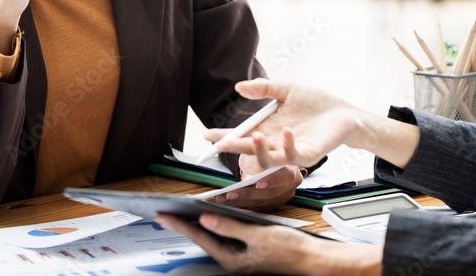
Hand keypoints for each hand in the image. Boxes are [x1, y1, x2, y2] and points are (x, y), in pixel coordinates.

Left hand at [156, 213, 381, 274]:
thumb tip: (205, 218)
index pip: (199, 236)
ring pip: (213, 239)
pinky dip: (215, 228)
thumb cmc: (291, 249)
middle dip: (183, 225)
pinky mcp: (248, 253)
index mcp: (232, 258)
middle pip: (202, 239)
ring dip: (197, 226)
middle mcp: (233, 260)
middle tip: (163, 214)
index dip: (179, 224)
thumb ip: (230, 226)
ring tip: (180, 215)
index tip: (162, 215)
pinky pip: (225, 239)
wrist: (313, 261)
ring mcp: (240, 258)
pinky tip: (209, 220)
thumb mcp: (259, 235)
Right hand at [205, 79, 358, 168]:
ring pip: (269, 158)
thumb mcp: (286, 90)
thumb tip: (239, 87)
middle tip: (221, 143)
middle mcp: (276, 142)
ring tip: (254, 134)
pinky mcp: (308, 154)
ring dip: (259, 149)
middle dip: (235, 145)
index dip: (225, 135)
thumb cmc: (315, 102)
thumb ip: (263, 88)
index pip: (242, 133)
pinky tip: (287, 130)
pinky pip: (294, 155)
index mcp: (269, 128)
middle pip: (250, 147)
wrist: (342, 112)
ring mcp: (291, 150)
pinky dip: (288, 143)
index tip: (208, 135)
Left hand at [211, 156, 301, 209]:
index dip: (270, 180)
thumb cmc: (264, 147)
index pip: (285, 174)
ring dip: (241, 199)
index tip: (254, 182)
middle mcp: (292, 180)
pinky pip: (258, 206)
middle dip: (248, 193)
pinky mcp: (276, 202)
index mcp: (292, 164)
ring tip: (223, 197)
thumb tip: (248, 178)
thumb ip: (255, 162)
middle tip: (230, 192)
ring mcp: (285, 193)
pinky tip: (228, 200)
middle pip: (271, 192)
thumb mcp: (258, 148)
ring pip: (263, 200)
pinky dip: (242, 203)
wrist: (266, 153)